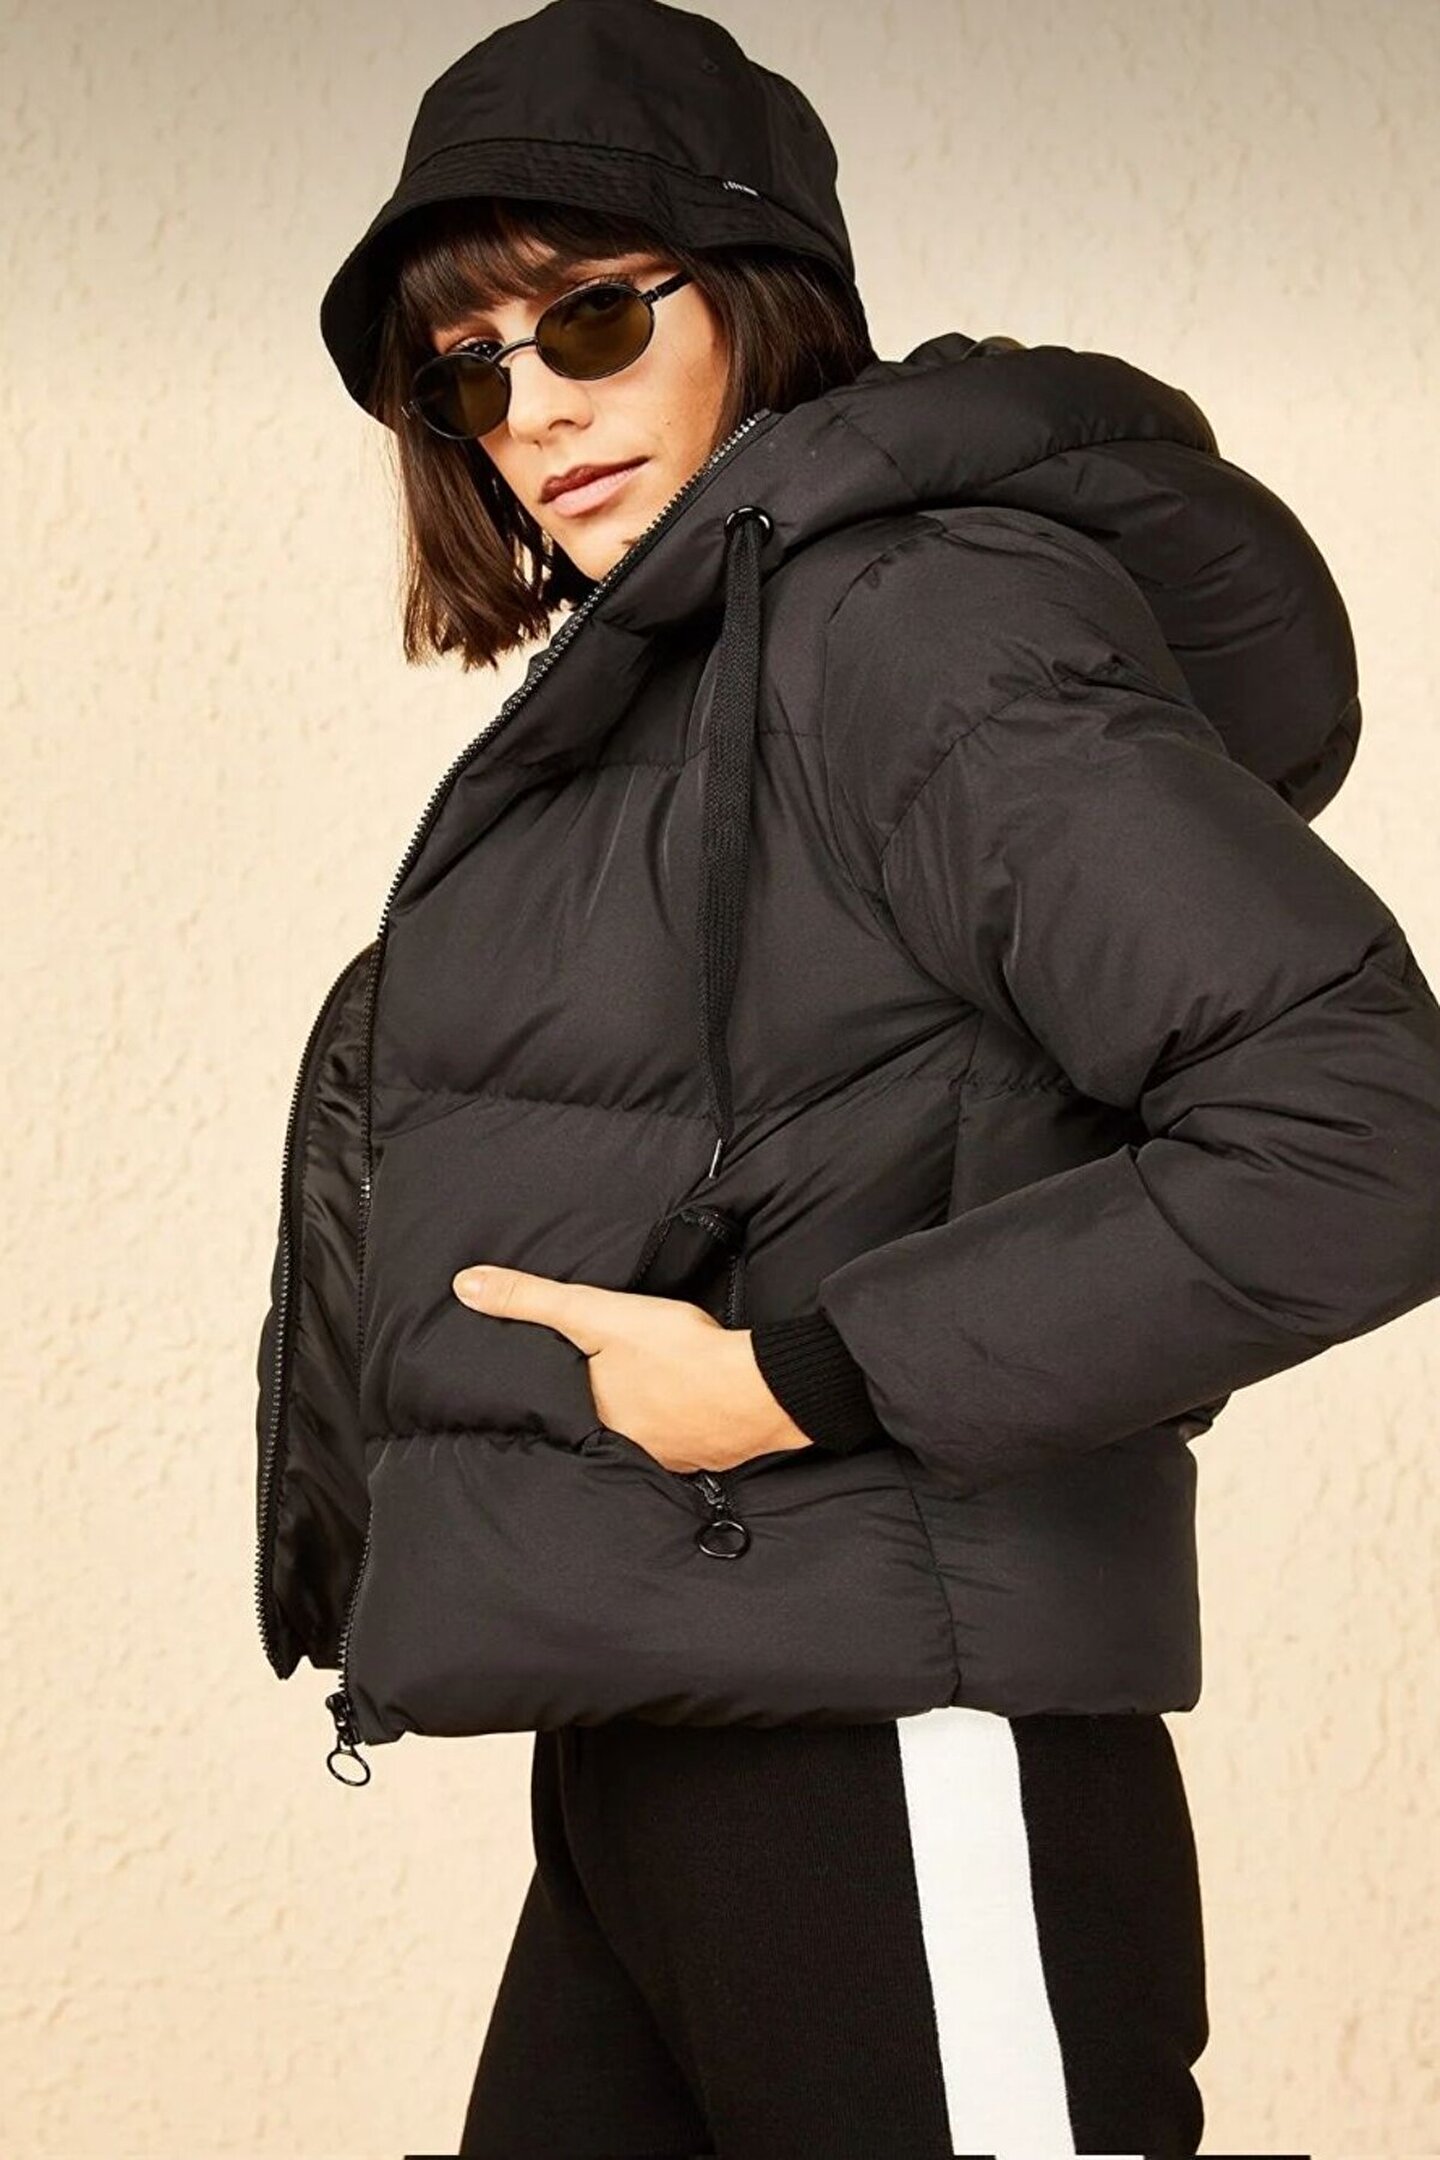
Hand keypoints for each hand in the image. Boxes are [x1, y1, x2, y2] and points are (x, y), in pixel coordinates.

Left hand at [451, 1264, 813, 1473]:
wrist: (761, 1388)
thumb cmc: (679, 1353)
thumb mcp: (595, 1314)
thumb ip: (531, 1300)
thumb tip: (465, 1287)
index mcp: (591, 1421)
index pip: (554, 1414)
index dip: (546, 1398)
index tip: (536, 1393)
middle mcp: (624, 1449)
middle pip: (598, 1427)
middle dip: (595, 1411)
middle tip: (596, 1389)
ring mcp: (669, 1458)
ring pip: (639, 1438)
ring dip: (638, 1422)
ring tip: (637, 1399)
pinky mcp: (707, 1455)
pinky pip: (682, 1443)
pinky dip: (679, 1427)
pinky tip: (687, 1410)